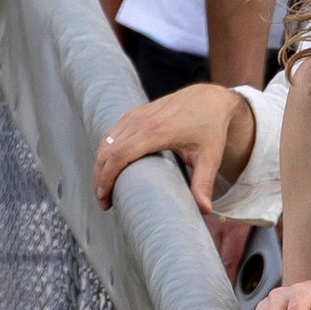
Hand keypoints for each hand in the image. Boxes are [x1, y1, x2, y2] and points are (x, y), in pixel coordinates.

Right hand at [93, 82, 252, 214]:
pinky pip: (112, 132)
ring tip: (105, 189)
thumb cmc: (211, 128)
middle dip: (99, 177)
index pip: (120, 154)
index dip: (106, 177)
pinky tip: (110, 167)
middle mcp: (142, 120)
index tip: (105, 199)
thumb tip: (204, 211)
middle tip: (104, 202)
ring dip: (100, 164)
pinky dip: (106, 151)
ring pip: (106, 140)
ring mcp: (136, 114)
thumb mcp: (210, 157)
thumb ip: (204, 184)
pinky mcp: (136, 113)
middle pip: (107, 149)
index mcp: (157, 131)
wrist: (211, 99)